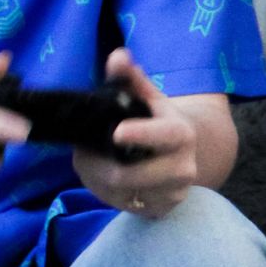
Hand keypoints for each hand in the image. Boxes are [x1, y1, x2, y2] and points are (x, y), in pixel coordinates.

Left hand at [72, 48, 197, 218]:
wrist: (184, 156)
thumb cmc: (158, 121)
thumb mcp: (148, 99)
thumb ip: (130, 79)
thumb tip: (117, 56)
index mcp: (181, 134)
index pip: (164, 137)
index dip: (141, 135)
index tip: (117, 133)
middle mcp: (183, 168)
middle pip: (127, 175)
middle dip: (96, 164)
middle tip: (82, 152)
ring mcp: (172, 193)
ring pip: (117, 193)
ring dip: (95, 179)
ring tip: (91, 162)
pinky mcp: (160, 210)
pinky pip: (119, 205)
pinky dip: (102, 192)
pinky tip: (103, 178)